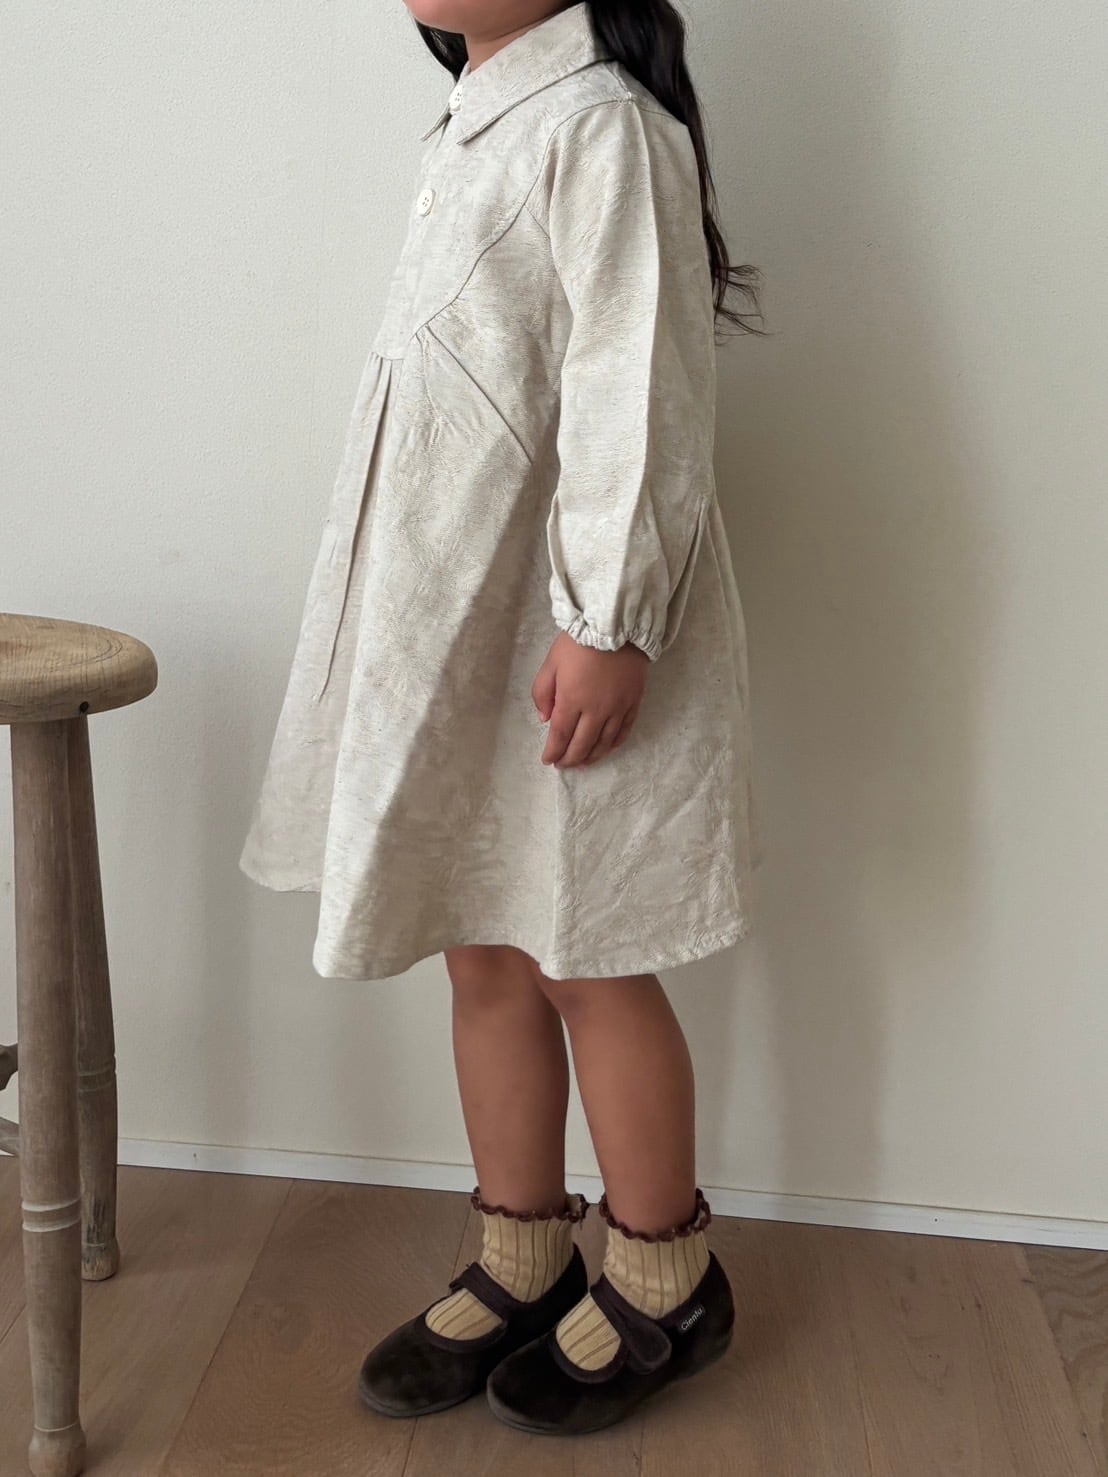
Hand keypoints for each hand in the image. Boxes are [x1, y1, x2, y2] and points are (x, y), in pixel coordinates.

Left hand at [531, 632, 647, 767]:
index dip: (554, 752)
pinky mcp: (633, 702)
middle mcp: (596, 710)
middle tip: (563, 765)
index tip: (548, 760)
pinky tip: (606, 748)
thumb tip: (546, 719)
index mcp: (572, 700)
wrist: (615, 625)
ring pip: (604, 742)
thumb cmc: (578, 642)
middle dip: (570, 759)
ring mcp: (617, 708)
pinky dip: (614, 744)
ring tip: (582, 763)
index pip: (561, 735)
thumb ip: (543, 693)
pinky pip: (624, 731)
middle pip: (582, 744)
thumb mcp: (550, 663)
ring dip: (592, 756)